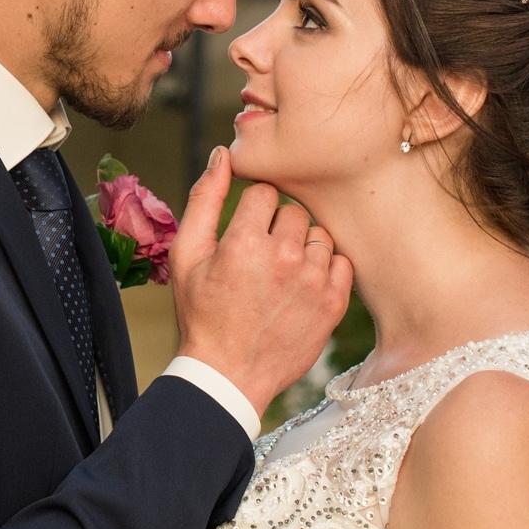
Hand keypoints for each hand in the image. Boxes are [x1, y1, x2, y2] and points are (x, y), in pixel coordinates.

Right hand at [170, 147, 353, 415]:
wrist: (228, 375)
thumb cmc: (201, 313)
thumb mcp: (186, 255)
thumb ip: (203, 199)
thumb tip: (224, 153)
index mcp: (245, 241)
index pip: (266, 192)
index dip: (253, 211)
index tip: (245, 233)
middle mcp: (285, 257)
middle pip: (295, 211)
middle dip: (279, 227)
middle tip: (261, 257)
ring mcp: (314, 282)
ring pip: (320, 235)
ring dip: (304, 247)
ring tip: (281, 274)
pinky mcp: (334, 304)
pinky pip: (342, 262)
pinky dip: (325, 269)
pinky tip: (302, 286)